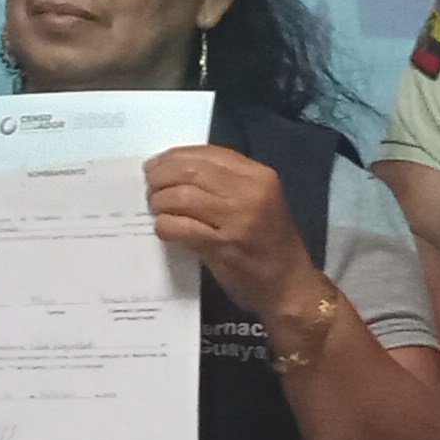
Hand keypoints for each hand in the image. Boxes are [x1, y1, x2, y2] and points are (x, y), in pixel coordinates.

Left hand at [146, 147, 318, 321]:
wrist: (289, 285)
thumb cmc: (271, 243)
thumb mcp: (260, 200)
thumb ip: (228, 182)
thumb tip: (178, 169)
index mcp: (259, 176)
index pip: (208, 153)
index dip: (175, 156)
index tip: (156, 164)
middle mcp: (249, 193)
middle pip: (190, 171)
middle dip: (161, 176)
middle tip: (149, 187)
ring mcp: (236, 220)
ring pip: (181, 196)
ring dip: (159, 201)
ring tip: (155, 209)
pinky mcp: (222, 247)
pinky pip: (181, 227)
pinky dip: (164, 225)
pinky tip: (163, 229)